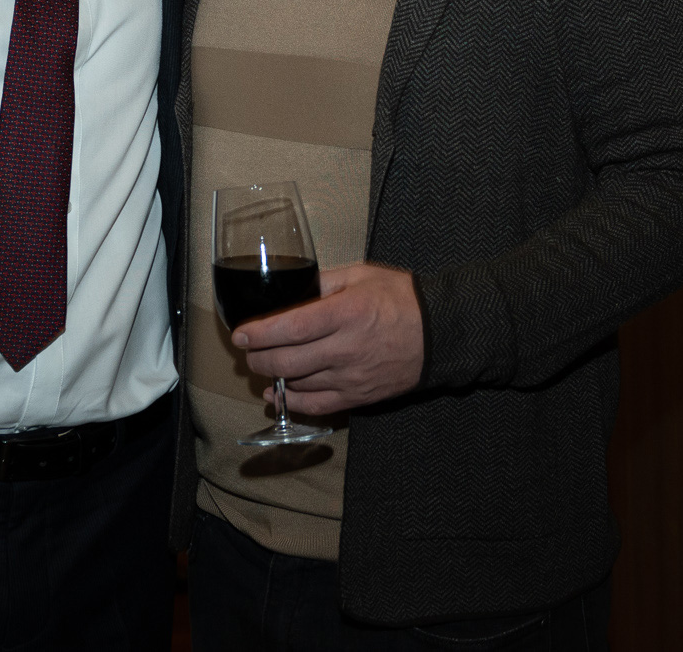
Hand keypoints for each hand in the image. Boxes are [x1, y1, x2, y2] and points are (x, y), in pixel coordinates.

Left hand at [236, 261, 424, 415]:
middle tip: (247, 351)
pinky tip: (278, 395)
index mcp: (345, 314)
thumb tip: (294, 289)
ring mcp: (352, 377)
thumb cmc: (404, 299)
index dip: (259, 334)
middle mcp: (345, 349)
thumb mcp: (362, 275)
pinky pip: (318, 406)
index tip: (240, 334)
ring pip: (298, 385)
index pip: (291, 328)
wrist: (442, 333)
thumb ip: (324, 281)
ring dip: (272, 378)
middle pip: (287, 361)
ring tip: (261, 366)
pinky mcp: (359, 396)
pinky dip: (292, 403)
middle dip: (258, 358)